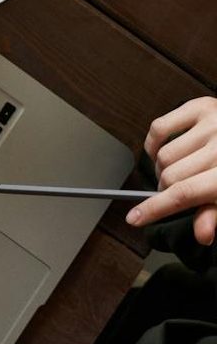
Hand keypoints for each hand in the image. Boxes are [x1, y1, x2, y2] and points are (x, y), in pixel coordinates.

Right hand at [131, 97, 216, 244]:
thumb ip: (215, 213)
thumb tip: (202, 235)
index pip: (183, 194)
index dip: (155, 208)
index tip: (134, 218)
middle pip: (170, 176)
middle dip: (165, 189)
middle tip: (173, 192)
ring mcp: (211, 124)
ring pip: (163, 155)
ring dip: (161, 168)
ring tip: (176, 171)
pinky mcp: (201, 107)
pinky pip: (159, 127)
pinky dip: (153, 142)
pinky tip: (161, 151)